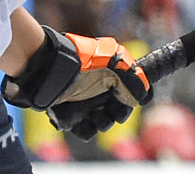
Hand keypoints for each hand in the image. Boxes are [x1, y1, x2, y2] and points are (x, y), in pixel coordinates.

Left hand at [2, 26, 150, 140]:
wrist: (51, 72)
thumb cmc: (84, 65)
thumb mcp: (116, 65)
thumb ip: (136, 80)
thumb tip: (144, 96)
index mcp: (110, 75)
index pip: (127, 94)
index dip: (128, 103)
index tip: (125, 105)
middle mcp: (98, 88)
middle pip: (115, 112)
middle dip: (114, 115)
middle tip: (108, 112)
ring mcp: (84, 101)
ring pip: (100, 123)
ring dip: (100, 122)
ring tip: (93, 116)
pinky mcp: (70, 113)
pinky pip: (83, 129)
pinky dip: (83, 127)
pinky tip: (79, 120)